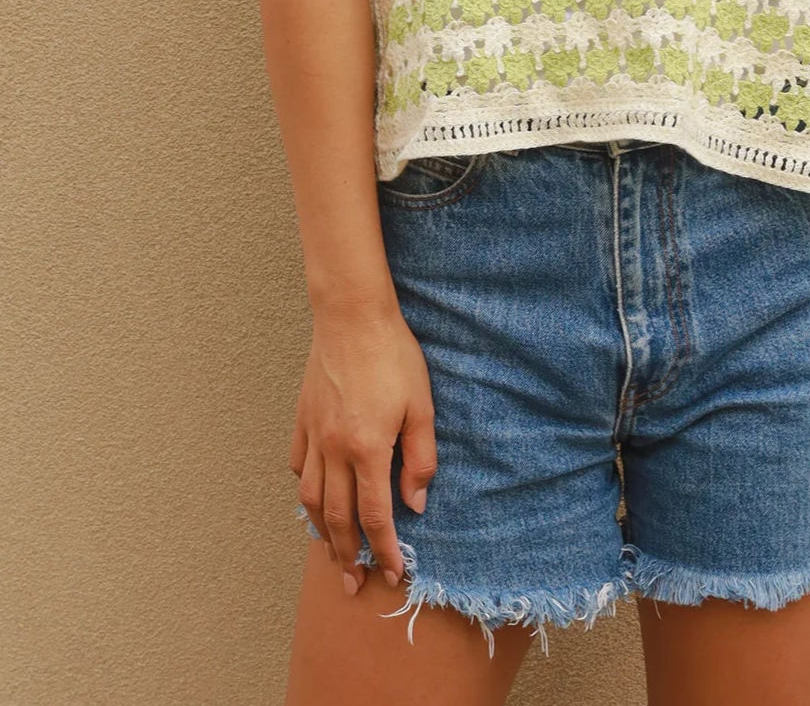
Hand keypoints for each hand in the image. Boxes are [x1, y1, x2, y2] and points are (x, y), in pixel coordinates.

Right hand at [289, 303, 436, 595]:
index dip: (385, 550)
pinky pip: (299, 465)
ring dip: (322, 531)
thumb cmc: (393, 356)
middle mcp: (334, 449)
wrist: (352, 316)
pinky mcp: (302, 419)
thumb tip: (414, 504)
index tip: (392, 574)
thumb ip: (419, 458)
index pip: (375, 517)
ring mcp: (314, 435)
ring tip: (332, 552)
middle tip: (354, 583)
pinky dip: (306, 489)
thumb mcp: (421, 406)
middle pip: (338, 518)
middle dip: (348, 556)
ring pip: (311, 499)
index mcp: (367, 449)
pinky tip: (315, 499)